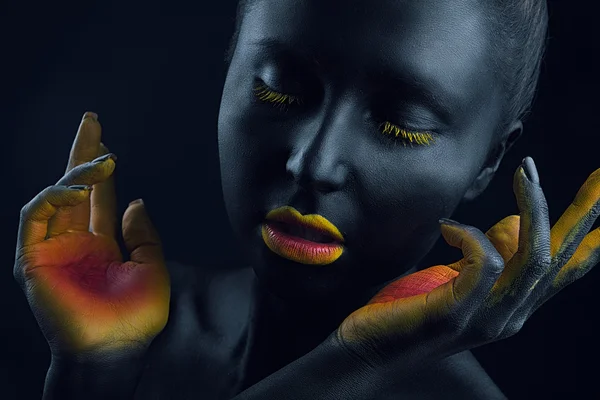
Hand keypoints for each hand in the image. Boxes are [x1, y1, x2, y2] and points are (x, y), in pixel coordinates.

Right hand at [14, 112, 169, 360]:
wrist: (115, 350)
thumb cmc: (136, 316)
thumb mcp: (152, 267)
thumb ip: (142, 234)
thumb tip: (134, 200)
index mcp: (101, 243)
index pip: (98, 197)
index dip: (101, 169)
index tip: (108, 143)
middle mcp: (75, 241)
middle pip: (74, 187)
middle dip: (82, 153)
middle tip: (91, 121)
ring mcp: (53, 248)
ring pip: (54, 196)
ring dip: (75, 172)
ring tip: (103, 158)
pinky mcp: (33, 259)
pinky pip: (35, 218)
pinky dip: (52, 197)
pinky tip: (76, 187)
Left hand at [337, 157, 599, 371]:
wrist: (368, 351)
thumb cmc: (409, 309)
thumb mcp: (457, 278)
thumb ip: (488, 256)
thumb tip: (516, 220)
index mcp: (512, 306)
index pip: (564, 271)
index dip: (590, 237)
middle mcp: (510, 316)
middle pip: (562, 259)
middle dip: (585, 212)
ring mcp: (486, 319)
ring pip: (534, 257)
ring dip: (535, 208)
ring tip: (525, 171)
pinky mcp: (455, 314)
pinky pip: (484, 263)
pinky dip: (471, 235)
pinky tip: (447, 227)